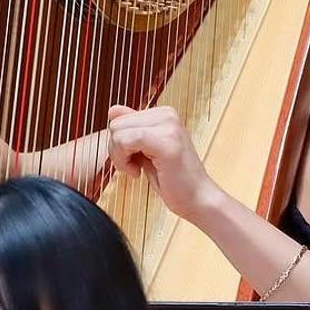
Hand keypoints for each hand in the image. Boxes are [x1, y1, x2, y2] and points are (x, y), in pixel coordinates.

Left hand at [106, 105, 224, 223]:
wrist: (197, 199)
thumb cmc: (173, 179)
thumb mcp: (146, 149)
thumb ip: (131, 128)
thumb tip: (113, 110)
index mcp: (164, 113)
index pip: (120, 119)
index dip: (119, 143)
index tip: (133, 159)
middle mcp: (168, 114)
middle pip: (116, 125)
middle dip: (117, 150)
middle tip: (134, 166)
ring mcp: (169, 127)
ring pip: (118, 133)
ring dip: (120, 157)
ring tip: (137, 169)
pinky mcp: (166, 143)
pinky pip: (126, 141)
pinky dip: (124, 161)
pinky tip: (137, 172)